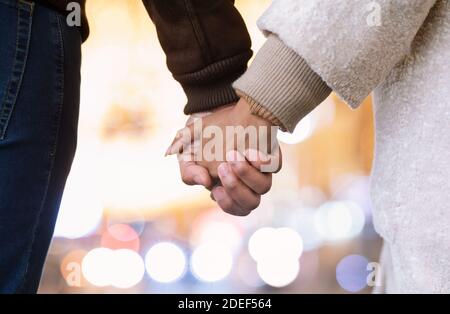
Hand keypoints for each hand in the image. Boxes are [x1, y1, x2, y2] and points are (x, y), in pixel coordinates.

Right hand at [166, 98, 281, 214]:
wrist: (221, 110)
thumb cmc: (204, 136)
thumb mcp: (188, 153)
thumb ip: (188, 171)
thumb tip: (203, 182)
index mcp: (228, 186)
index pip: (235, 208)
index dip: (226, 202)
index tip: (215, 187)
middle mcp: (247, 182)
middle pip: (251, 203)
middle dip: (235, 189)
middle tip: (223, 168)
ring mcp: (260, 169)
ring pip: (264, 187)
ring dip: (246, 175)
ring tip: (233, 154)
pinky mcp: (270, 153)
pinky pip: (274, 165)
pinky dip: (262, 162)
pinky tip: (250, 151)